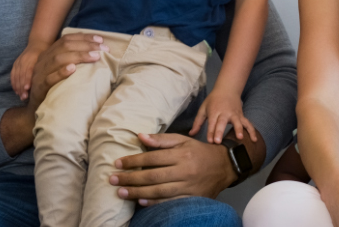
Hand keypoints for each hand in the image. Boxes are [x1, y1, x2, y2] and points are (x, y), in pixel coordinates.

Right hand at [10, 46, 43, 96]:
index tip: (27, 89)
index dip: (27, 80)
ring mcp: (18, 61)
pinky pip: (13, 74)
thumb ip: (47, 67)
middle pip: (21, 74)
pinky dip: (14, 83)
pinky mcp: (15, 63)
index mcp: (32, 58)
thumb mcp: (48, 57)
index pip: (28, 70)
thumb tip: (50, 79)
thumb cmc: (46, 52)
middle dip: (22, 87)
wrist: (38, 42)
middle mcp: (24, 59)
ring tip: (21, 96)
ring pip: (16, 75)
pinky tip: (16, 90)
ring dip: (18, 87)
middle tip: (24, 97)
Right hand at [24, 33, 105, 103]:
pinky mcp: (40, 87)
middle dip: (86, 45)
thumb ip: (72, 60)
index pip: (66, 39)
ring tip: (94, 57)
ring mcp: (40, 73)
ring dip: (78, 56)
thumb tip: (95, 52)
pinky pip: (49, 78)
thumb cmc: (53, 87)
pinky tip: (73, 69)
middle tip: (103, 49)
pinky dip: (61, 72)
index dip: (84, 37)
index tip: (100, 40)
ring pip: (58, 59)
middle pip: (65, 46)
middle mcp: (44, 60)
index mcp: (49, 54)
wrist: (35, 106)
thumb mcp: (60, 70)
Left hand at [108, 132, 234, 206]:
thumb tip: (140, 136)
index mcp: (181, 154)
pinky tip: (141, 202)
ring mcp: (188, 186)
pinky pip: (171, 202)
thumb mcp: (183, 140)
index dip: (133, 161)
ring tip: (121, 193)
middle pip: (153, 176)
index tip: (118, 163)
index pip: (152, 157)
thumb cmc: (200, 151)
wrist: (225, 166)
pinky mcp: (192, 198)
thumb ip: (161, 140)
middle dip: (131, 178)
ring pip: (159, 191)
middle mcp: (184, 170)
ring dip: (138, 192)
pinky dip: (156, 203)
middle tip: (113, 180)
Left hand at [190, 90, 256, 143]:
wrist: (227, 89)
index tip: (210, 141)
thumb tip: (191, 134)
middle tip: (219, 141)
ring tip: (240, 138)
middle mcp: (224, 113)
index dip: (210, 132)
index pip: (211, 123)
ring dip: (238, 129)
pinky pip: (248, 124)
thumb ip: (198, 122)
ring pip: (237, 122)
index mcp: (214, 111)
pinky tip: (254, 140)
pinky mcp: (241, 116)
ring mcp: (234, 115)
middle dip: (220, 131)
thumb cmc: (213, 101)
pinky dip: (252, 131)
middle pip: (222, 123)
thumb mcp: (203, 109)